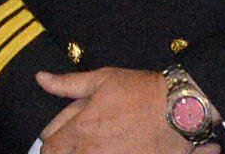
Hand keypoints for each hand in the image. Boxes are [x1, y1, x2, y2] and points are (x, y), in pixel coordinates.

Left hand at [36, 68, 216, 153]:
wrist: (183, 109)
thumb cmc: (142, 91)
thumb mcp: (101, 79)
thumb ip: (66, 84)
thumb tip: (41, 79)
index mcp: (82, 130)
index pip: (51, 148)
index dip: (50, 142)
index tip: (57, 139)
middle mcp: (95, 152)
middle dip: (68, 151)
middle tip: (78, 142)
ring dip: (88, 153)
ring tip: (102, 144)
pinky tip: (118, 149)